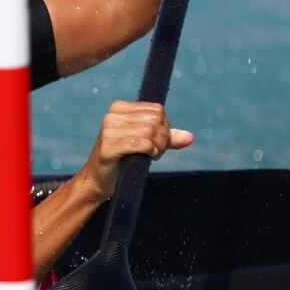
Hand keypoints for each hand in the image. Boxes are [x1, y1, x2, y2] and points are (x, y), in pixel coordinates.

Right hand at [77, 100, 194, 202]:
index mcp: (119, 108)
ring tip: (151, 155)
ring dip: (157, 147)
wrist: (99, 181)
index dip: (165, 127)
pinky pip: (140, 143)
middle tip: (156, 151)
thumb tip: (190, 137)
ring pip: (150, 132)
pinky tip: (147, 156)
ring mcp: (108, 130)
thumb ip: (166, 138)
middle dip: (163, 138)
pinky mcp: (108, 147)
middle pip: (155, 120)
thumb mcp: (145, 144)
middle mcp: (112, 116)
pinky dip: (149, 150)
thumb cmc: (122, 160)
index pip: (157, 110)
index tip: (158, 142)